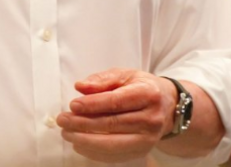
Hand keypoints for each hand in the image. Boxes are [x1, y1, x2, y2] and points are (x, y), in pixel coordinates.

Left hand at [57, 68, 174, 163]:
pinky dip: (94, 152)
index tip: (72, 105)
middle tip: (63, 120)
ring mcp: (148, 139)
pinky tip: (79, 144)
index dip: (92, 105)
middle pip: (112, 124)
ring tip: (67, 133)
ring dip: (85, 140)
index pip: (116, 102)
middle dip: (83, 124)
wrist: (167, 106)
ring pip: (112, 144)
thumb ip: (102, 79)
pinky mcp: (142, 151)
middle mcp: (151, 118)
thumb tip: (80, 87)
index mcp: (147, 94)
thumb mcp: (125, 75)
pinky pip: (115, 156)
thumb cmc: (142, 87)